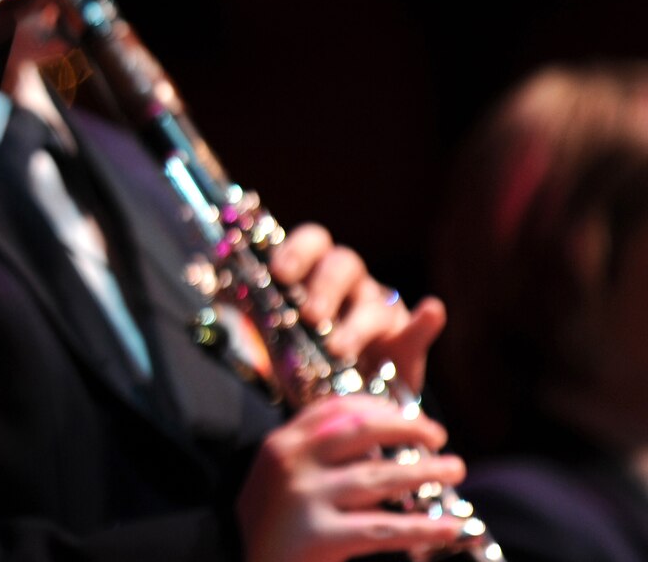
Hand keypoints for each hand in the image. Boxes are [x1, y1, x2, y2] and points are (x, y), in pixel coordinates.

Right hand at [237, 397, 469, 561]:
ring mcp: (305, 499)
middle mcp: (291, 463)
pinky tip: (448, 526)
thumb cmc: (268, 529)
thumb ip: (312, 457)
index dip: (376, 406)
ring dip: (425, 472)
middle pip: (361, 432)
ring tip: (454, 469)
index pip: (333, 408)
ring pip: (379, 478)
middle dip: (406, 429)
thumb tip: (374, 445)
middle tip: (436, 435)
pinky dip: (423, 527)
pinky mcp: (319, 538)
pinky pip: (383, 528)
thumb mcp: (277, 480)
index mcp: (280, 444)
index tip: (405, 411)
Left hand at [268, 222, 446, 389]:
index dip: (297, 250)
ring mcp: (381, 311)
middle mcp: (350, 285)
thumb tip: (216, 275)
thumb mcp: (272, 335)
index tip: (282, 273)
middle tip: (310, 316)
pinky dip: (425, 320)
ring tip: (338, 348)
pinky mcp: (406, 343)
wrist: (334, 406)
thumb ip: (252, 306)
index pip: (312, 241)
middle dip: (324, 288)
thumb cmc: (302, 362)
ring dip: (355, 323)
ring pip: (374, 301)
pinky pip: (418, 328)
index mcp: (315, 274)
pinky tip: (431, 311)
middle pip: (343, 264)